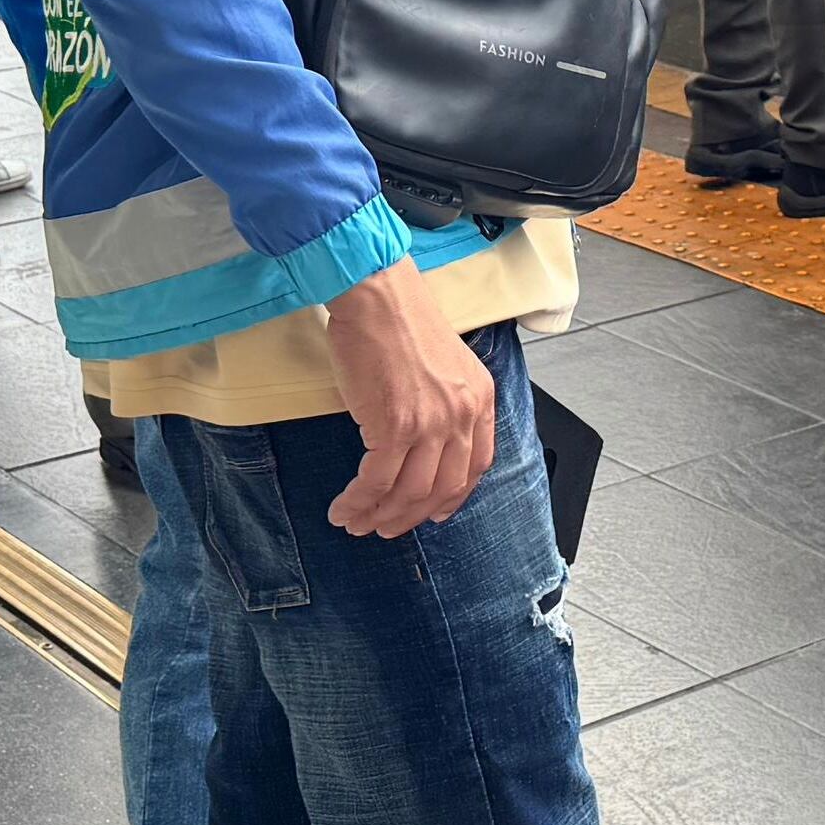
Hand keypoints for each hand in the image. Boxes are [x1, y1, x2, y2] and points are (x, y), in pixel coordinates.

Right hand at [321, 261, 496, 537]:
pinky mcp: (396, 424)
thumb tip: (426, 443)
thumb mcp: (444, 365)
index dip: (453, 496)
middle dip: (410, 516)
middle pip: (443, 488)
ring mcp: (432, 422)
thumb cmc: (400, 322)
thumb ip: (446, 403)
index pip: (477, 465)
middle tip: (385, 528)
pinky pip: (377, 480)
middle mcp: (463, 414)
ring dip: (380, 515)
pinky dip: (358, 501)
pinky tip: (343, 508)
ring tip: (356, 523)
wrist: (377, 296)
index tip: (435, 512)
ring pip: (409, 491)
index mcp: (480, 399)